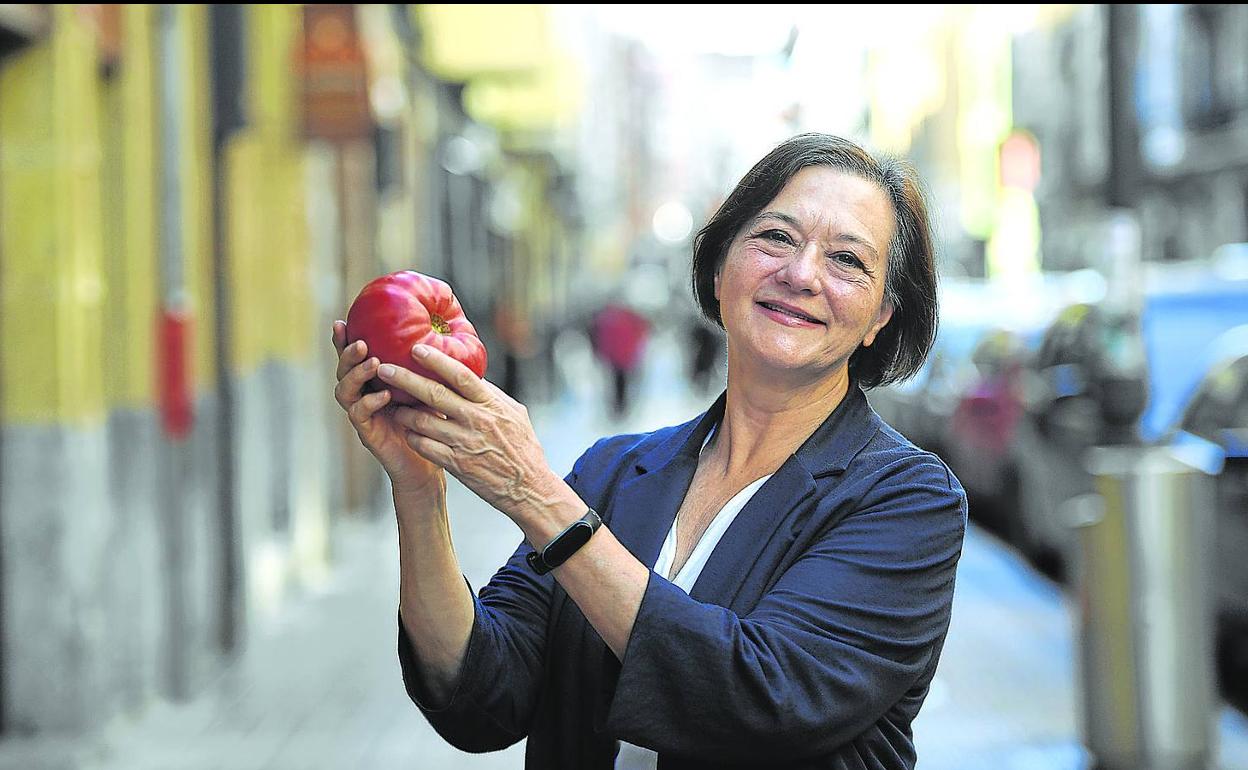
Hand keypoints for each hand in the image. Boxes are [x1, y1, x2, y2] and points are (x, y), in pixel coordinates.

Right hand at [332, 320, 444, 494]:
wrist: (428, 461)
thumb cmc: (431, 419)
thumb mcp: (430, 387)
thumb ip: (426, 366)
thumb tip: (444, 331)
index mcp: (373, 380)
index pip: (354, 356)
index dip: (343, 340)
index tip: (342, 320)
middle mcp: (362, 394)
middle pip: (342, 370)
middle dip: (347, 354)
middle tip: (361, 343)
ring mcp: (362, 414)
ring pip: (344, 391)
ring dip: (356, 375)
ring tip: (372, 363)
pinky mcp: (367, 433)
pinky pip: (359, 414)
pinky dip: (369, 402)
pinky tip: (382, 395)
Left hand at [376, 343, 561, 521]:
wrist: (529, 487)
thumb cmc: (523, 448)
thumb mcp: (514, 414)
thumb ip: (491, 395)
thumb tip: (473, 376)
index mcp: (491, 404)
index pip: (461, 376)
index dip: (437, 360)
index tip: (417, 349)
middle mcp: (476, 420)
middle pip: (434, 395)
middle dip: (405, 379)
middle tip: (384, 369)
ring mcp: (464, 443)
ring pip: (422, 422)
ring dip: (404, 412)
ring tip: (393, 404)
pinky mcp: (456, 464)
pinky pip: (425, 446)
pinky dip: (413, 437)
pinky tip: (408, 433)